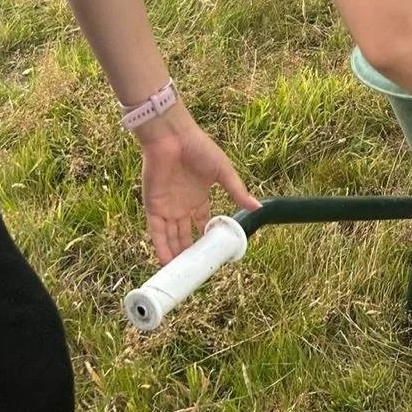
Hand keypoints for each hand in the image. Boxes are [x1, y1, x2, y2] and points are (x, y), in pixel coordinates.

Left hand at [136, 107, 259, 262]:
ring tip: (184, 273)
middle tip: (199, 270)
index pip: (203, 224)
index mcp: (200, 197)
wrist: (172, 137)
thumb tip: (258, 206)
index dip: (208, 239)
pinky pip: (156, 232)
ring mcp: (168, 208)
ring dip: (176, 255)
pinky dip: (161, 247)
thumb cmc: (199, 149)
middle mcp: (183, 206)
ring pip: (171, 238)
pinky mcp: (153, 207)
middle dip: (191, 252)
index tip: (215, 254)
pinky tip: (167, 263)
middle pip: (186, 235)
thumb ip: (237, 191)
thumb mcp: (223, 171)